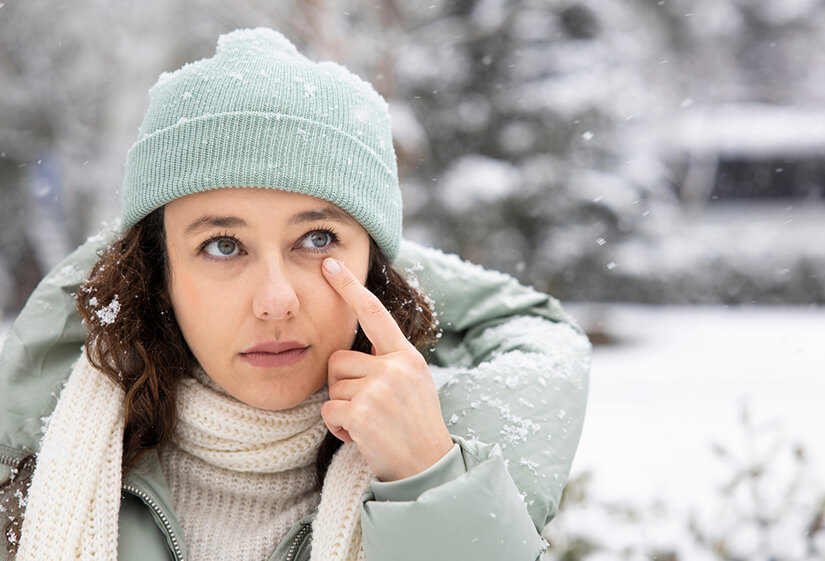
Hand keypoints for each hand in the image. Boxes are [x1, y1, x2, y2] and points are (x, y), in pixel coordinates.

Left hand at [320, 257, 453, 481]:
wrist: (428, 464)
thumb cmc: (414, 423)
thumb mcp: (413, 381)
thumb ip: (388, 361)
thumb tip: (352, 351)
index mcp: (406, 356)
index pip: (374, 314)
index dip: (349, 288)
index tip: (330, 266)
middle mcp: (394, 367)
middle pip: (339, 360)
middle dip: (343, 384)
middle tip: (368, 406)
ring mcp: (380, 389)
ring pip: (333, 387)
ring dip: (343, 408)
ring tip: (370, 423)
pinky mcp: (363, 413)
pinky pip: (329, 411)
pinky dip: (338, 427)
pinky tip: (361, 436)